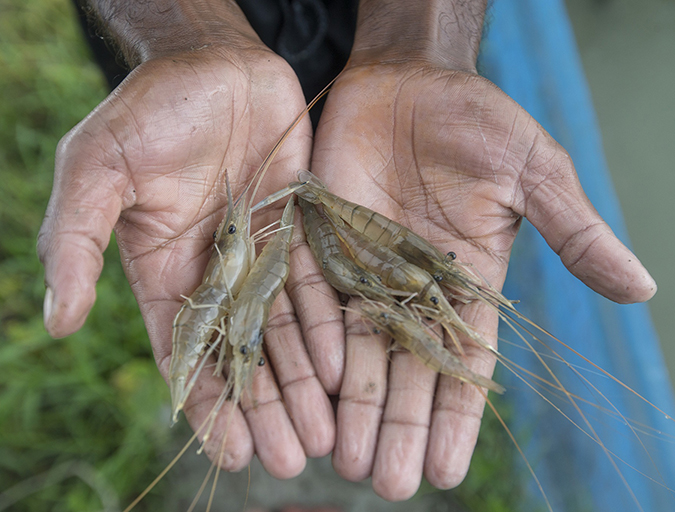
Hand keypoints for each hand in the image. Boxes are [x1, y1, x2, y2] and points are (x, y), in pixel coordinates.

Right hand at [37, 44, 334, 477]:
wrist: (213, 65)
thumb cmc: (149, 111)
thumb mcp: (96, 170)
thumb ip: (76, 241)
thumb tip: (56, 319)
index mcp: (164, 271)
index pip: (185, 353)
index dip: (207, 404)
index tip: (232, 452)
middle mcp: (217, 273)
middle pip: (245, 356)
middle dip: (267, 408)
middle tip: (294, 461)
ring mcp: (262, 255)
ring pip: (286, 332)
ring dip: (305, 383)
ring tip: (326, 435)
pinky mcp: (301, 230)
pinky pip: (318, 287)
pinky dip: (329, 327)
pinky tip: (343, 369)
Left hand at [300, 62, 655, 499]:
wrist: (407, 81)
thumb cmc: (475, 121)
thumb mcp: (532, 171)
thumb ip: (573, 230)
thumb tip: (640, 287)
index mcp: (465, 281)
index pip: (462, 361)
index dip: (455, 415)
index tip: (443, 469)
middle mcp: (409, 287)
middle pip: (403, 368)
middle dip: (396, 425)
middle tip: (387, 483)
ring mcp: (360, 268)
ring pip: (354, 348)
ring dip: (349, 404)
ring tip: (343, 459)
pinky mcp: (318, 243)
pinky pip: (311, 300)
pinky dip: (311, 342)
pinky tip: (310, 387)